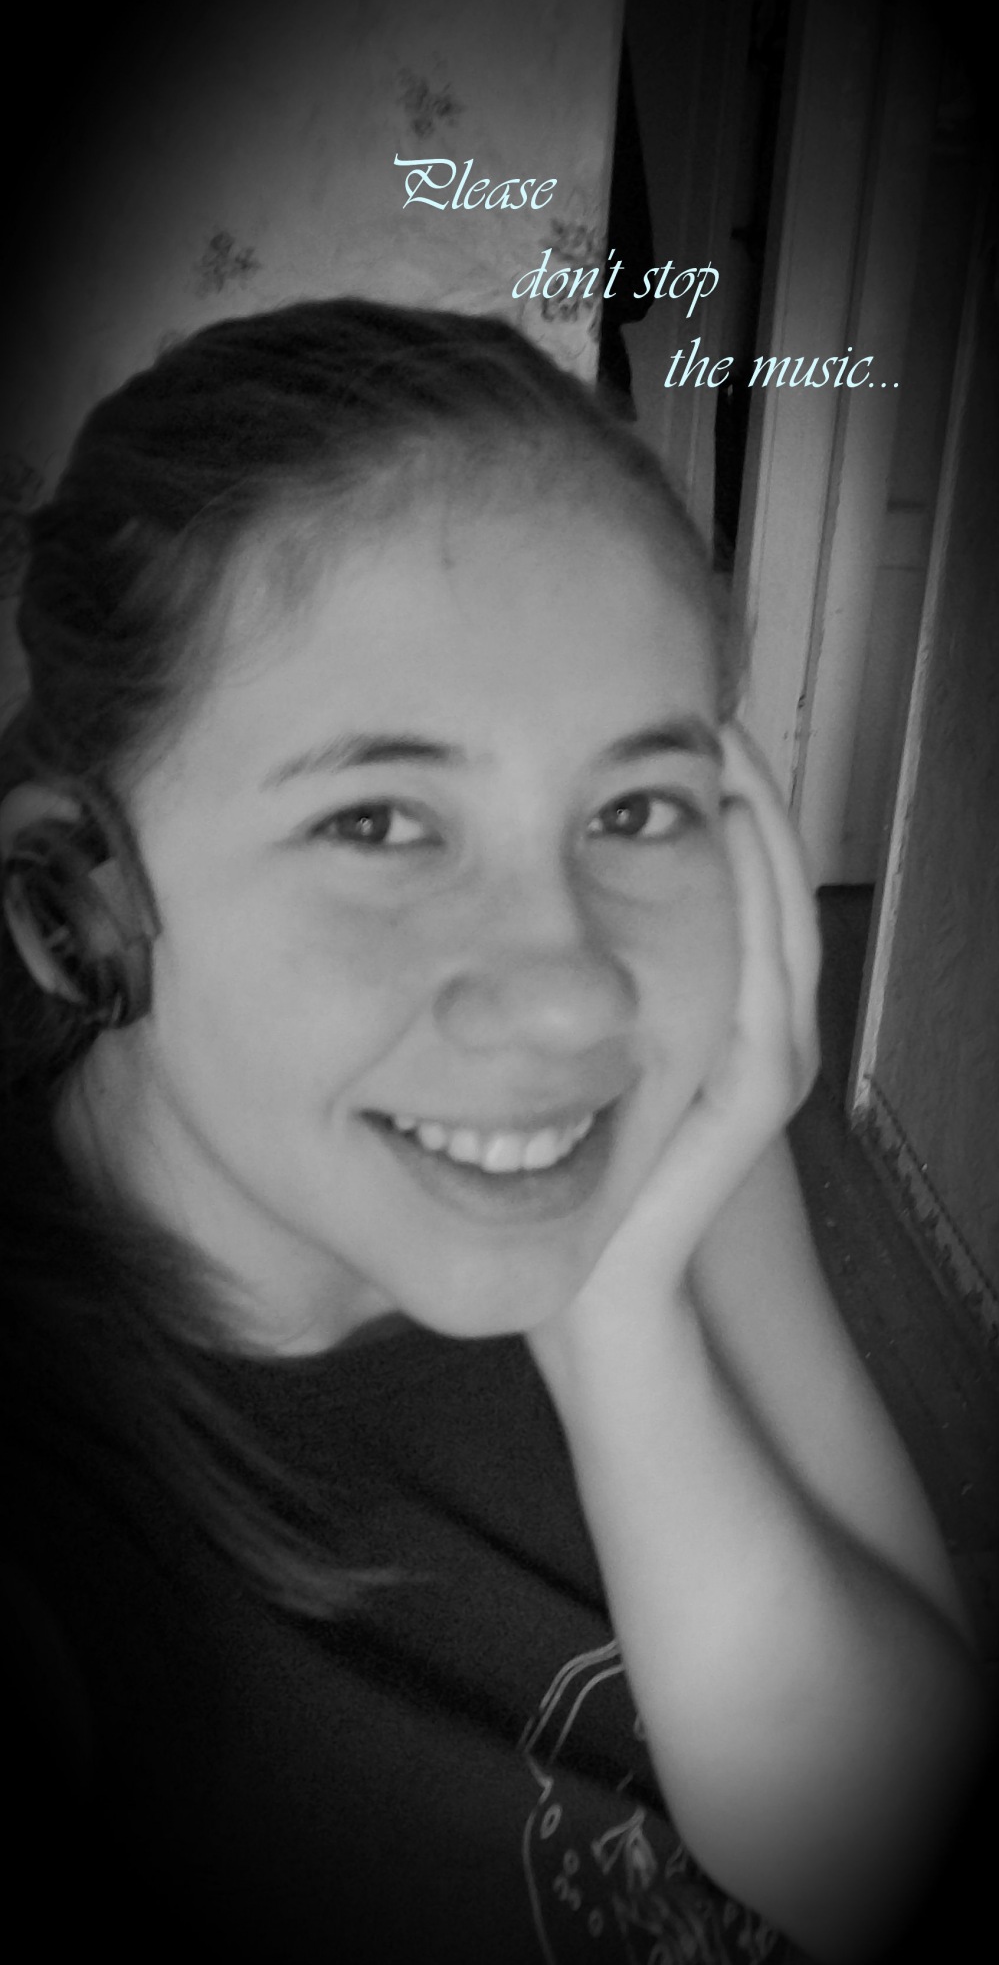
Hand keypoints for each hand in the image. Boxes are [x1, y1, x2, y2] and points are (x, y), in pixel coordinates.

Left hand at [569, 723, 821, 1315]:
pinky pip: (764, 984)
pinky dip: (756, 907)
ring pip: (780, 914)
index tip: (686, 717)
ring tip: (725, 750)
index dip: (726, 794)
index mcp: (723, 1005)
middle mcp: (759, 1023)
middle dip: (750, 788)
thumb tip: (512, 897)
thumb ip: (567, 982)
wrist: (592, 1291)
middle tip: (712, 703)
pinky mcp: (750, 1096)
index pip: (742, 876)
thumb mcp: (569, 1049)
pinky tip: (730, 839)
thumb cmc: (567, 1170)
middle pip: (773, 878)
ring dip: (761, 827)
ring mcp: (765, 1058)